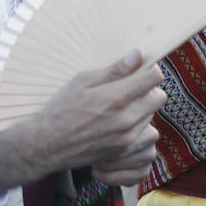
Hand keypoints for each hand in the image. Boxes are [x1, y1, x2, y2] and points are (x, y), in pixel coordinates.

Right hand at [0, 51, 166, 191]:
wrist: (45, 146)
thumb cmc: (60, 109)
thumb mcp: (82, 82)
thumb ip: (114, 70)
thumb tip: (138, 55)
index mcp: (115, 98)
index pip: (154, 78)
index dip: (149, 71)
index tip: (141, 72)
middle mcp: (125, 119)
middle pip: (159, 97)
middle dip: (149, 90)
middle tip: (132, 90)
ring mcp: (127, 138)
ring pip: (153, 116)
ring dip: (143, 109)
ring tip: (122, 108)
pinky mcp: (124, 151)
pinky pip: (147, 134)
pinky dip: (138, 127)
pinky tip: (121, 124)